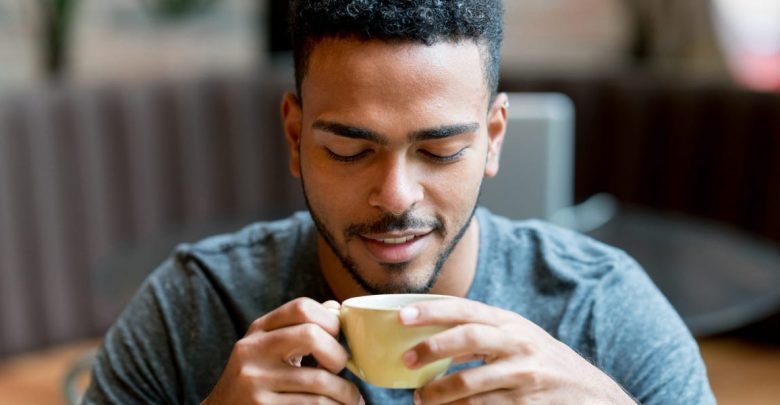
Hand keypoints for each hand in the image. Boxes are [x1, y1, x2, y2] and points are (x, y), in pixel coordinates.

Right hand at [202, 298, 363, 404]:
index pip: (301, 307)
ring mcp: (255, 380)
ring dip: (346, 392)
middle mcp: (253, 350)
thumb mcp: (268, 347)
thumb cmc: (256, 379)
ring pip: (318, 380)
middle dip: (338, 354)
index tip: (339, 339)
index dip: (331, 320)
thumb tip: (336, 308)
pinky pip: (312, 404)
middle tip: (343, 369)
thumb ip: (298, 328)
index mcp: (259, 329)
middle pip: (311, 335)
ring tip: (354, 400)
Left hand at [399, 298, 635, 403]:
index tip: (403, 316)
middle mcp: (517, 344)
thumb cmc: (542, 361)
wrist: (590, 393)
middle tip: (407, 360)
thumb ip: (481, 332)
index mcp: (509, 323)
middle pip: (468, 338)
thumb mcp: (517, 337)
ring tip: (420, 399)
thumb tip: (431, 335)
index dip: (432, 311)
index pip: (465, 309)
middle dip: (432, 347)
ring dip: (438, 393)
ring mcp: (523, 375)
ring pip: (470, 382)